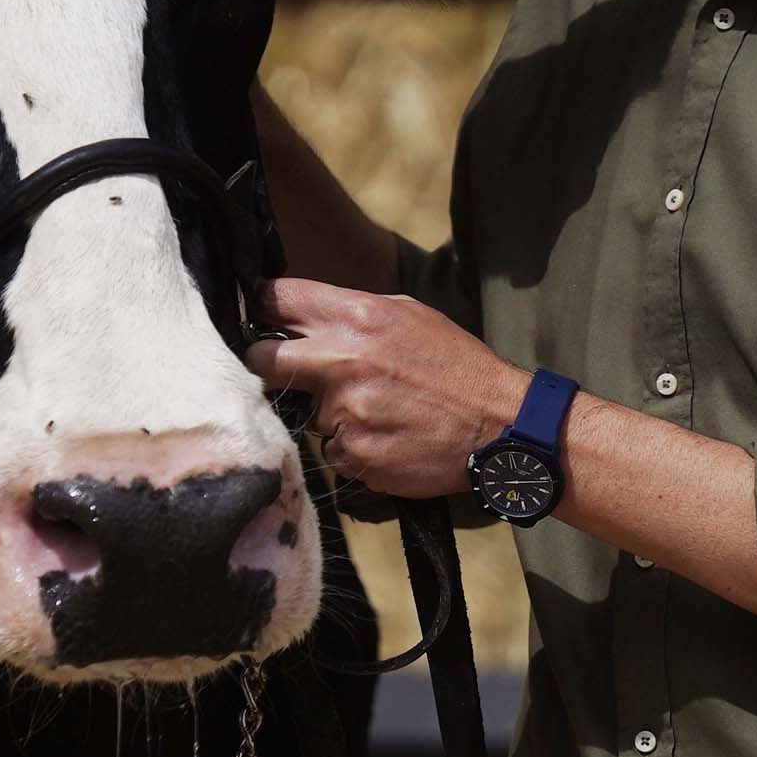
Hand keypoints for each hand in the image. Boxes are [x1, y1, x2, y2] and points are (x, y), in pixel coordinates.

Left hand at [244, 278, 529, 500]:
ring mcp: (344, 414)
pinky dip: (353, 448)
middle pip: (261, 361)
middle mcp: (342, 362)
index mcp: (357, 317)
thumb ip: (353, 312)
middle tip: (284, 374)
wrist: (501, 424)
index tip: (256, 318)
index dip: (259, 307)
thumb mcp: (410, 315)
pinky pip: (333, 451)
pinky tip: (386, 439)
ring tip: (377, 413)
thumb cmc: (457, 366)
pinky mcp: (353, 456)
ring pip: (305, 414)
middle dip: (264, 366)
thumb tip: (303, 315)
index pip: (277, 299)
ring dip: (329, 415)